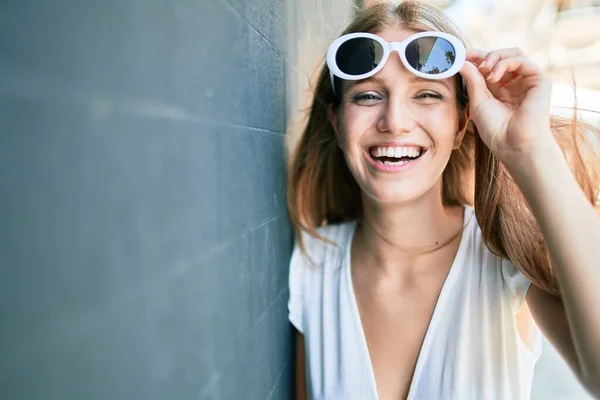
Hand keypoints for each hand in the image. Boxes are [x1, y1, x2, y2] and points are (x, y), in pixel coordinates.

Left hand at [459, 48, 553, 164]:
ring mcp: (528, 81)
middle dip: (482, 55)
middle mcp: (516, 83)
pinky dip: (504, 63)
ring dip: (494, 57)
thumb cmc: (496, 130)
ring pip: (512, 54)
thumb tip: (463, 62)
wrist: (514, 145)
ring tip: (483, 69)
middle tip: (468, 57)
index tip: (459, 55)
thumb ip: (472, 80)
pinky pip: (521, 60)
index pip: (489, 67)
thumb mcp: (478, 102)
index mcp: (501, 90)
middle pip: (501, 57)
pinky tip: (492, 76)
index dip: (475, 59)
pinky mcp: (540, 80)